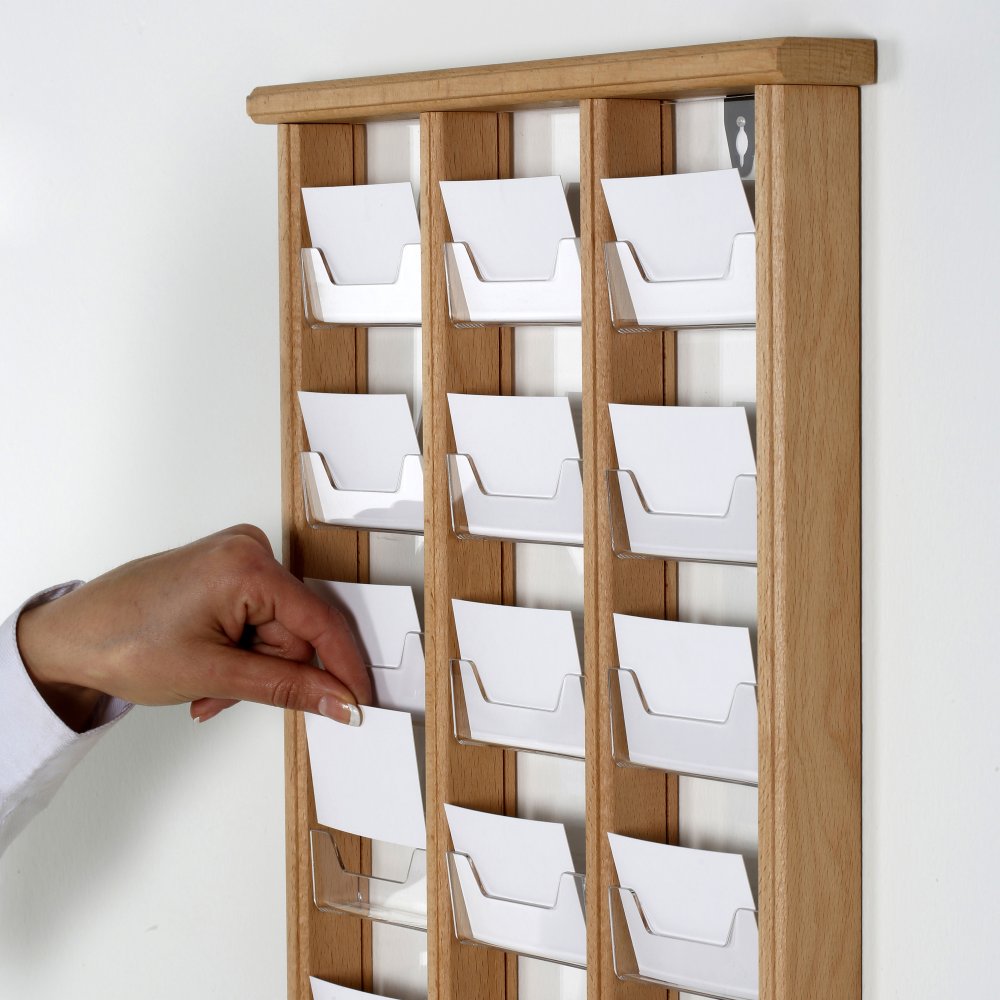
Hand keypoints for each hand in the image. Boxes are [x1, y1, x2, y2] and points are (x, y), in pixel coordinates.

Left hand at [17, 525, 370, 730]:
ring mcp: (234, 557)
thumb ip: (287, 687)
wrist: (68, 639)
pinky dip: (240, 650)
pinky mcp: (223, 569)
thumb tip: (337, 698)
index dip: (342, 667)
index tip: (359, 700)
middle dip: (268, 671)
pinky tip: (209, 664)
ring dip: (249, 667)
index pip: (320, 621)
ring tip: (205, 684)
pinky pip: (257, 617)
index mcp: (247, 565)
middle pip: (295, 630)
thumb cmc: (120, 643)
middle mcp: (246, 549)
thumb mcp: (213, 674)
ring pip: (275, 630)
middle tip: (223, 695)